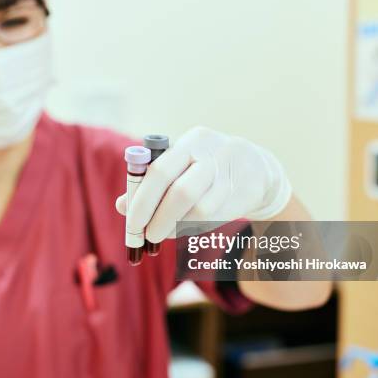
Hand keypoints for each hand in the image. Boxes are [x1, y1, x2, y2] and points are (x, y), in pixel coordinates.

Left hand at [116, 127, 291, 243]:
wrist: (256, 168)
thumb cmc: (204, 167)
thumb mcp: (179, 164)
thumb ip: (150, 182)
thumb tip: (121, 206)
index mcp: (190, 141)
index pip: (160, 171)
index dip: (142, 200)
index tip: (132, 222)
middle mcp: (211, 155)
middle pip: (180, 192)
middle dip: (158, 218)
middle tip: (146, 236)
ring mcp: (228, 176)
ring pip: (198, 210)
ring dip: (175, 227)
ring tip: (163, 233)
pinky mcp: (240, 195)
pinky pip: (211, 218)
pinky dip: (191, 227)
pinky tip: (184, 228)